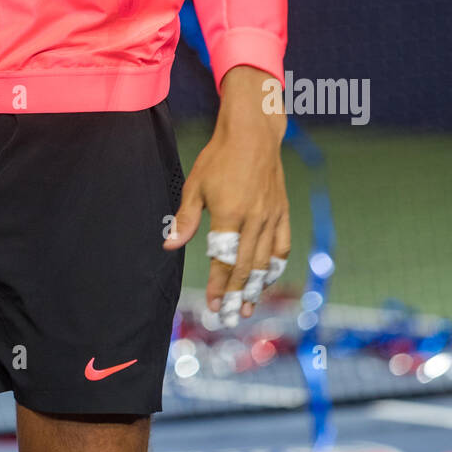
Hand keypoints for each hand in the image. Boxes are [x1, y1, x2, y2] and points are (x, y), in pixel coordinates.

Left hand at [163, 65, 289, 325]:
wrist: (253, 133)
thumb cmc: (219, 157)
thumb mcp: (195, 185)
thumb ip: (185, 219)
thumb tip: (169, 245)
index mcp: (230, 214)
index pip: (223, 259)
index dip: (218, 286)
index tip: (213, 306)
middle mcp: (254, 219)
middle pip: (245, 267)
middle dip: (236, 296)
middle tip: (230, 317)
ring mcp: (271, 216)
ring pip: (265, 261)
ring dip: (256, 288)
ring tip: (248, 308)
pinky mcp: (282, 211)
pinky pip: (282, 245)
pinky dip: (276, 266)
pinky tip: (268, 279)